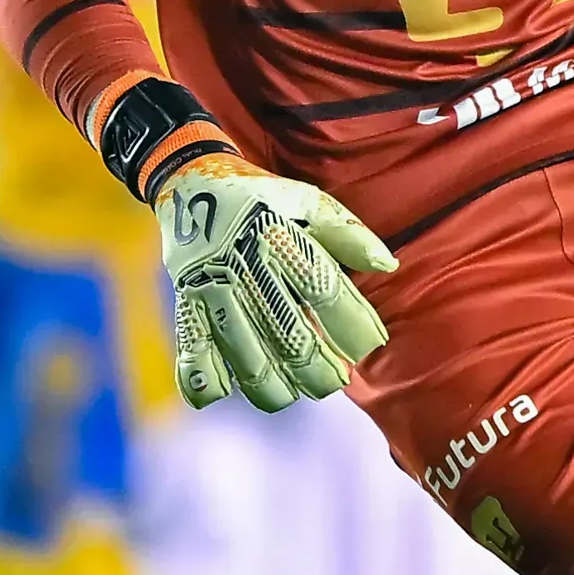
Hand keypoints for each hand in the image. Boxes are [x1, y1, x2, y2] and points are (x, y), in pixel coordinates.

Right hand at [153, 155, 394, 411]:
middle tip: (335, 379)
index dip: (352, 323)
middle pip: (287, 332)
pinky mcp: (185, 300)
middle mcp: (243, 264)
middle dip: (317, 368)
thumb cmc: (262, 198)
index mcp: (278, 236)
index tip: (373, 344)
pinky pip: (192, 347)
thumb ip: (348, 233)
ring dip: (272, 384)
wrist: (189, 182)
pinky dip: (204, 378)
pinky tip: (224, 391)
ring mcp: (211, 286)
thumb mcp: (306, 201)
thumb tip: (388, 265)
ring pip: (244, 352)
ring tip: (294, 392)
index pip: (323, 289)